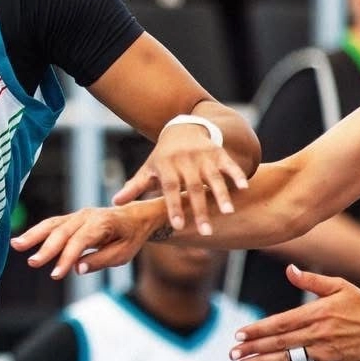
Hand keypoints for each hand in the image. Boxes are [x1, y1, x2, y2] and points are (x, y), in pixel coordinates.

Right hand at [13, 198, 168, 279]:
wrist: (135, 217)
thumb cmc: (130, 237)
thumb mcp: (122, 254)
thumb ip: (99, 261)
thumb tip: (77, 269)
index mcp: (103, 224)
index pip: (80, 241)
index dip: (67, 258)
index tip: (56, 274)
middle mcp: (87, 216)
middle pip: (63, 232)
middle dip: (46, 248)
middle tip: (33, 263)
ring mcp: (78, 215)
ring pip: (53, 224)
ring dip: (34, 235)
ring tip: (16, 245)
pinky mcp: (71, 218)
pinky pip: (52, 224)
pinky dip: (38, 232)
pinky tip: (24, 241)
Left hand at [112, 122, 247, 236]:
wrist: (182, 128)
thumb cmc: (163, 157)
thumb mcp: (148, 169)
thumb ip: (134, 187)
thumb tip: (114, 203)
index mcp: (166, 167)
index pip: (169, 189)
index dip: (173, 207)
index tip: (177, 226)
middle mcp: (185, 161)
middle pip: (193, 188)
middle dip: (199, 210)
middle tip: (206, 232)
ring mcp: (203, 156)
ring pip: (213, 177)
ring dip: (221, 194)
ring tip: (228, 213)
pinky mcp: (218, 152)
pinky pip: (229, 164)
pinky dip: (237, 175)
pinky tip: (244, 188)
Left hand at [228, 265, 359, 360]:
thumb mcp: (339, 286)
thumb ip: (311, 280)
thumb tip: (289, 269)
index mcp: (316, 313)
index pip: (279, 323)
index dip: (257, 330)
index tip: (239, 335)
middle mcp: (317, 334)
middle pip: (278, 343)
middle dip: (253, 349)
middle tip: (233, 354)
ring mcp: (322, 352)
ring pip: (286, 360)